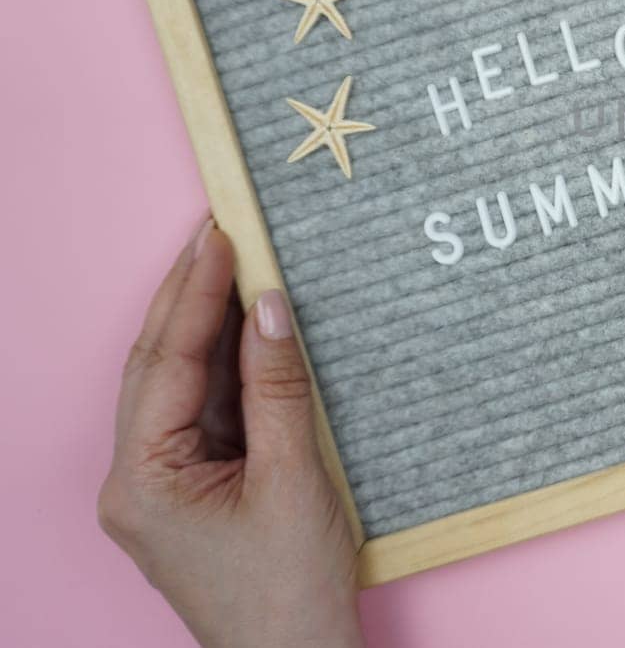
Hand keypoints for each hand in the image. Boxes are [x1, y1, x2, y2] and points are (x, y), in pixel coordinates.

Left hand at [98, 219, 362, 647]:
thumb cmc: (291, 588)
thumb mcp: (293, 476)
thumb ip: (277, 386)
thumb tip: (270, 307)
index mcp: (143, 480)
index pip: (169, 362)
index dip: (195, 293)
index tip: (220, 235)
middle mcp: (135, 481)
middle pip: (158, 366)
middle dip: (187, 297)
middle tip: (219, 233)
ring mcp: (159, 489)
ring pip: (177, 386)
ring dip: (206, 329)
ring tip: (234, 266)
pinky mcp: (189, 493)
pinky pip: (203, 414)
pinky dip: (227, 371)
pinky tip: (250, 333)